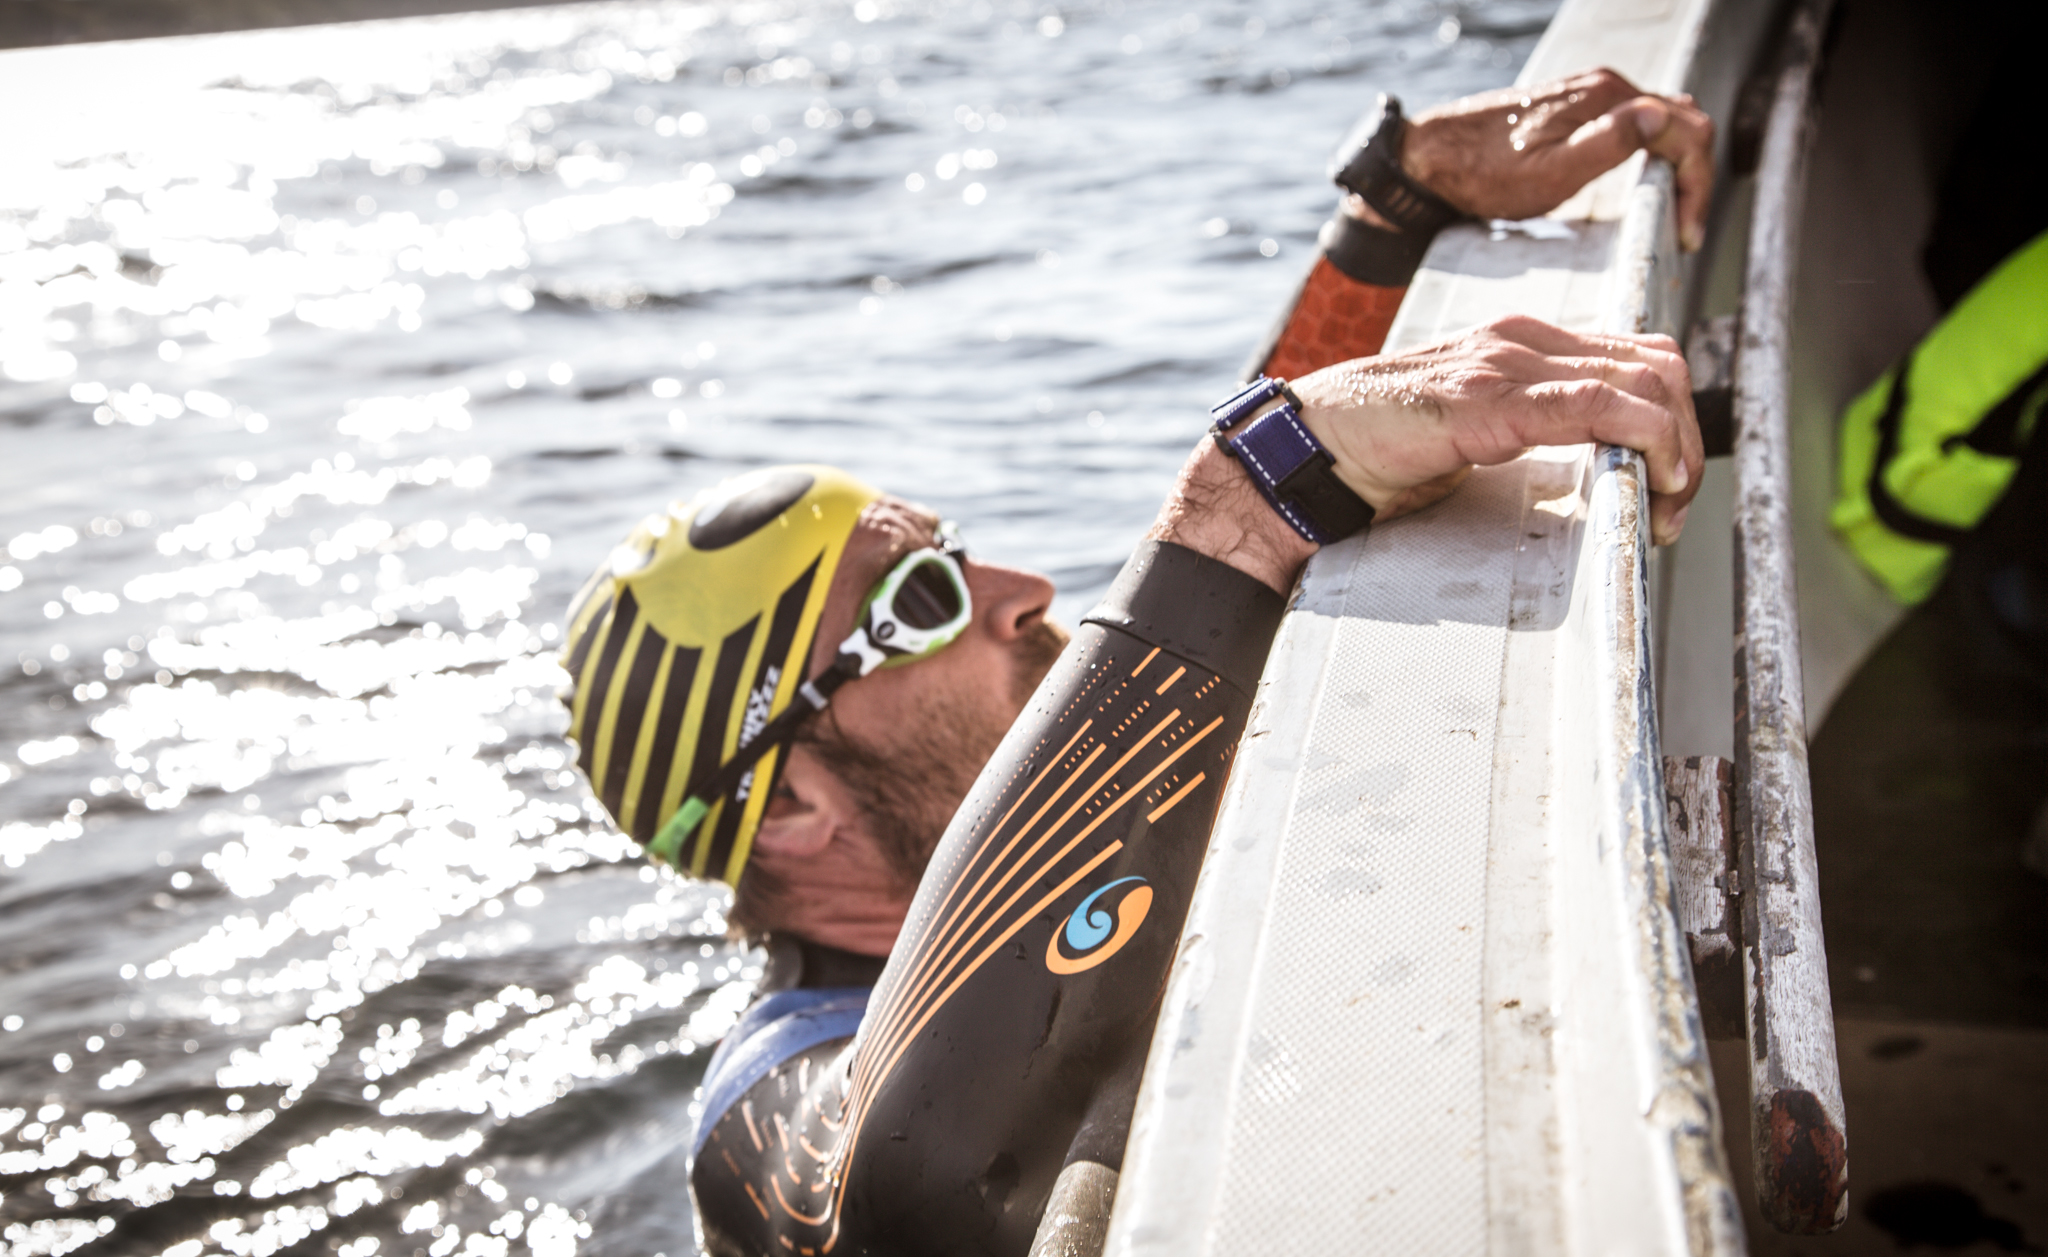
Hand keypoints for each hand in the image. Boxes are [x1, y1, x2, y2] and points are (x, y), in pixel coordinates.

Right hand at [1294, 315, 1703, 543]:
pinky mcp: (1488, 399)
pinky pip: (1595, 405)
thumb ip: (1527, 429)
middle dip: (1688, 437)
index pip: (1638, 357)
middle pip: (1658, 364)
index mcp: (1522, 344)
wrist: (1306, 450)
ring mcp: (1505, 362)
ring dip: (1676, 448)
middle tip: (1675, 502)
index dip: (1676, 417)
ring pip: (1643, 380)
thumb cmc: (1376, 449)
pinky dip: (1643, 440)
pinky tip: (1645, 480)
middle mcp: (1523, 340)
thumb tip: (1593, 465)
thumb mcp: (1473, 432)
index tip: (1672, 481)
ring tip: (1663, 505)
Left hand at [1380, 68, 1716, 251]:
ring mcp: (1593, 98)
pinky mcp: (1580, 112)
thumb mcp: (1549, 171)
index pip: (1685, 131)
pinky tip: (1649, 191)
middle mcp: (1606, 88)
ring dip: (1680, 167)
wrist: (1434, 157)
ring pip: (1664, 124)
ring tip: (1673, 216)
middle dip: (1696, 176)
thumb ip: (1608, 144)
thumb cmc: (1484, 172)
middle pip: (1683, 123)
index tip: (1688, 233)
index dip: (1697, 184)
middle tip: (1686, 230)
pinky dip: (1658, 158)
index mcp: (1606, 98)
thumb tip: (1659, 118)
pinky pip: (1638, 127)